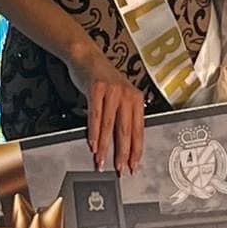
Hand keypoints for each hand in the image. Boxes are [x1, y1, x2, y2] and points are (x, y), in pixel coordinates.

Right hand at [65, 44, 144, 174]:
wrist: (87, 58)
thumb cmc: (103, 80)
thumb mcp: (119, 97)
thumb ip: (123, 116)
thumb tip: (124, 144)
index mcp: (136, 99)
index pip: (139, 130)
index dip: (136, 150)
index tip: (134, 165)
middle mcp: (128, 95)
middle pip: (126, 130)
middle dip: (123, 153)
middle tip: (120, 169)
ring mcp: (113, 91)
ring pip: (110, 125)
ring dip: (105, 146)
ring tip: (102, 161)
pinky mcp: (97, 89)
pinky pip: (96, 115)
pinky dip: (94, 132)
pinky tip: (93, 144)